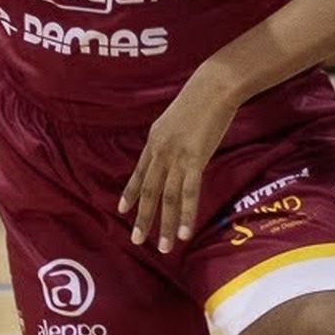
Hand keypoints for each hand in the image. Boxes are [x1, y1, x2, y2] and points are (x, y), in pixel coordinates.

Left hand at [119, 65, 238, 253]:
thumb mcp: (177, 118)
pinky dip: (186, 215)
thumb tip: (172, 148)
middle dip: (143, 218)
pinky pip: (188, 193)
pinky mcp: (195, 160)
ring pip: (167, 198)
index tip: (121, 210)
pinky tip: (185, 233)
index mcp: (154, 141)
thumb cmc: (200, 98)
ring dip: (165, 225)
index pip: (138, 173)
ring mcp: (176, 158)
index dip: (129, 193)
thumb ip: (172, 136)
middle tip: (138, 240)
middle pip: (148, 191)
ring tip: (164, 247)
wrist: (213, 87)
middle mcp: (160, 152)